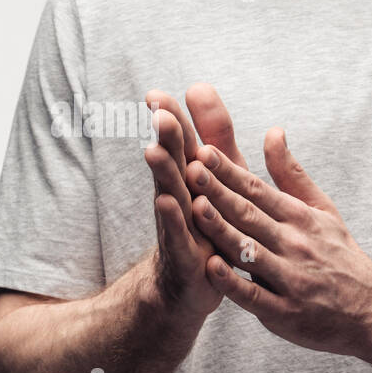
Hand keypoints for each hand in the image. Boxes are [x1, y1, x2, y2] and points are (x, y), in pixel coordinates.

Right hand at [141, 84, 248, 319]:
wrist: (189, 286)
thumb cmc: (207, 224)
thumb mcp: (217, 177)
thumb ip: (212, 134)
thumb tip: (200, 86)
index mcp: (193, 178)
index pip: (182, 143)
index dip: (172, 119)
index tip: (157, 93)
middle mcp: (181, 198)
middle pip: (173, 164)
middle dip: (167, 139)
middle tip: (159, 112)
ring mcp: (180, 226)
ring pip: (172, 195)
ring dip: (164, 174)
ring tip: (154, 151)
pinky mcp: (184, 255)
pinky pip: (179, 235)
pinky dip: (174, 220)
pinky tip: (166, 202)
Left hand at [184, 125, 371, 357]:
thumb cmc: (341, 256)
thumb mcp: (323, 210)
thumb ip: (291, 174)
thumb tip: (272, 131)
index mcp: (301, 218)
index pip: (259, 190)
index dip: (230, 171)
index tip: (203, 151)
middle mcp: (295, 245)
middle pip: (250, 215)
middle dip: (218, 192)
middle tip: (189, 169)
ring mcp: (290, 279)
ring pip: (249, 252)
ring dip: (222, 230)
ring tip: (195, 208)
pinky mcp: (285, 312)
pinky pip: (255, 297)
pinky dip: (233, 282)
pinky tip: (211, 267)